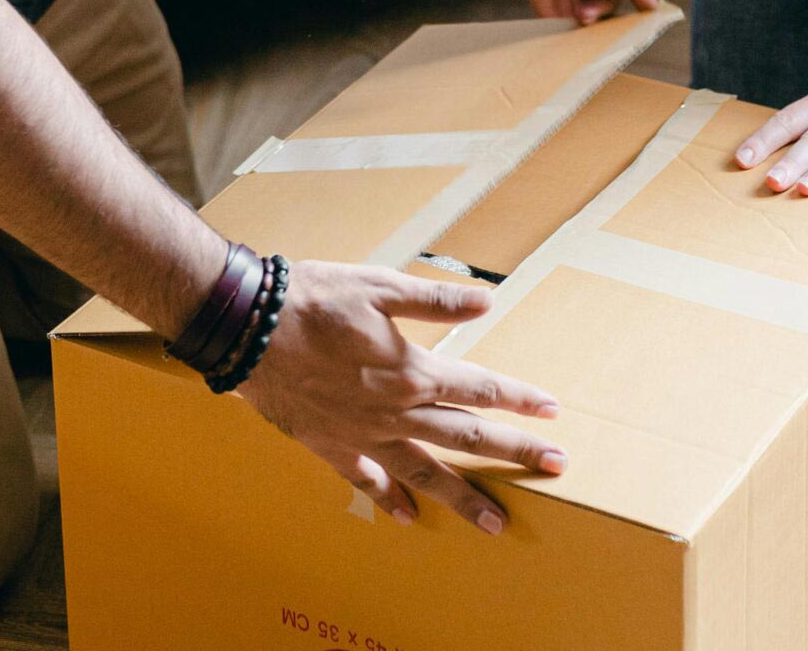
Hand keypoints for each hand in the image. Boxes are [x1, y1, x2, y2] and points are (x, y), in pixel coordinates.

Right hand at [243, 259, 565, 530]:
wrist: (250, 329)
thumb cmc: (315, 298)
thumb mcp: (379, 285)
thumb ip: (435, 299)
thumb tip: (486, 302)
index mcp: (412, 370)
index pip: (479, 389)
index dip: (519, 398)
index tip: (553, 412)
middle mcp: (396, 412)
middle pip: (466, 436)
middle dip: (514, 451)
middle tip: (556, 466)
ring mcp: (364, 436)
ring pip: (425, 472)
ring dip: (463, 495)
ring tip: (495, 522)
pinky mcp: (332, 446)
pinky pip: (368, 482)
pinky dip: (390, 501)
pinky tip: (409, 519)